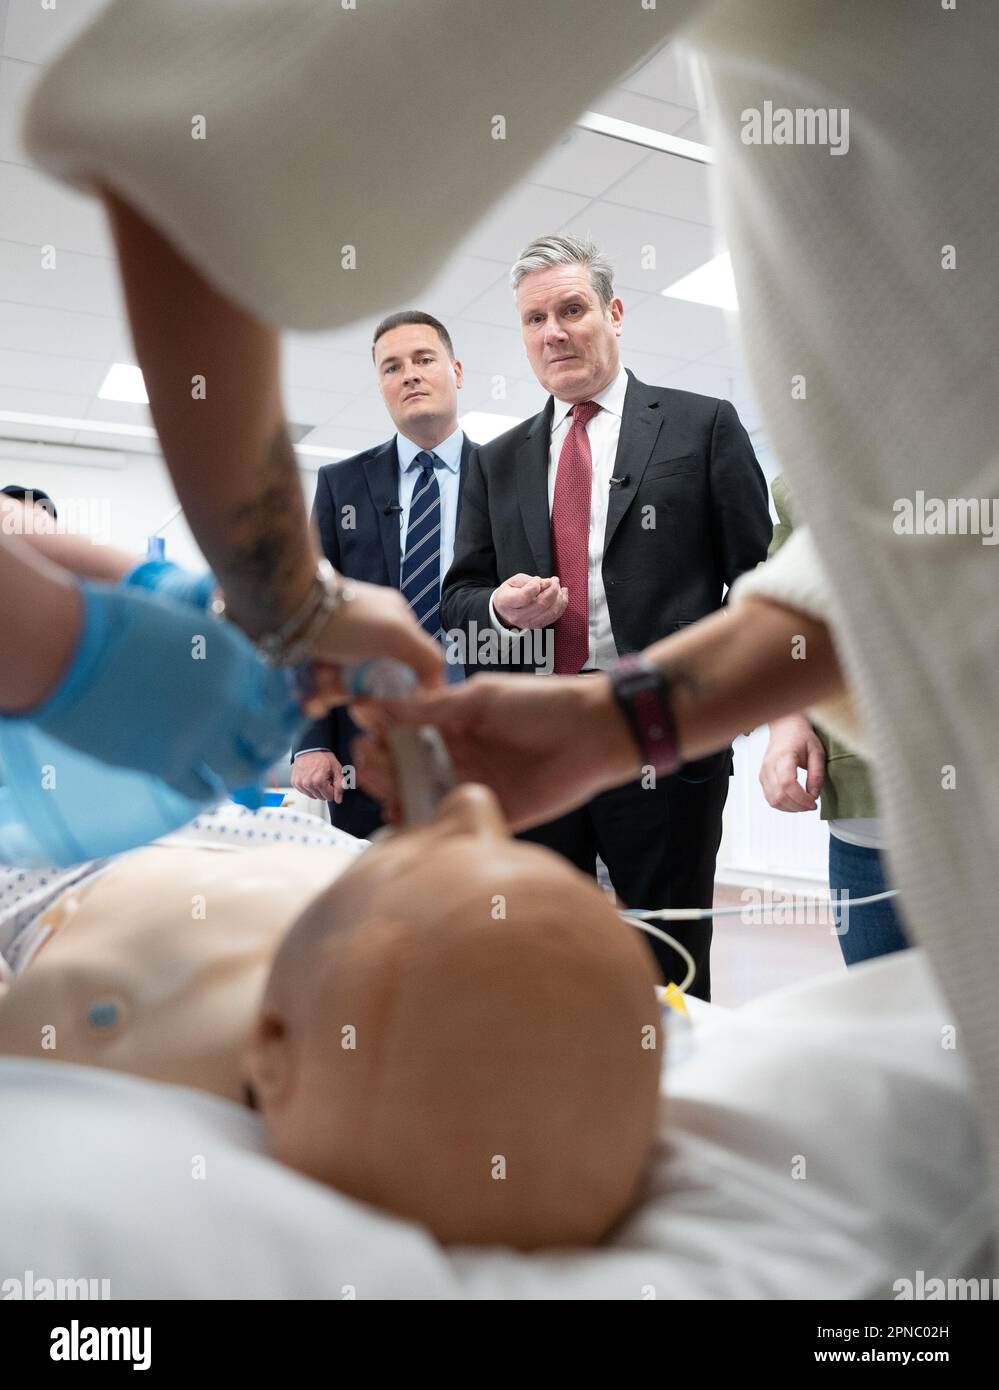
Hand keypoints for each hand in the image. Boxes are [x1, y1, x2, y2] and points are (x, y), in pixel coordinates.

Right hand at [19, 580, 303, 801]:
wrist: (69, 647)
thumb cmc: (114, 628)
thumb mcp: (182, 628)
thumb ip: (214, 660)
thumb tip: (234, 694)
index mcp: (235, 654)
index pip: (277, 691)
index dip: (276, 708)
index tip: (270, 719)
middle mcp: (230, 695)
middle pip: (270, 735)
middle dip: (267, 746)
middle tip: (259, 753)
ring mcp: (203, 732)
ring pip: (241, 769)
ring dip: (239, 775)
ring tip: (232, 777)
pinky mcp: (169, 761)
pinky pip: (201, 788)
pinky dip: (206, 792)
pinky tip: (204, 789)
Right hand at [291, 749, 345, 802]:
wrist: (310, 748)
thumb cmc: (323, 757)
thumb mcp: (337, 769)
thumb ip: (340, 785)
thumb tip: (338, 799)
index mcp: (319, 781)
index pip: (329, 797)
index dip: (333, 789)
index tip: (331, 780)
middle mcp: (307, 784)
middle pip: (321, 797)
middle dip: (325, 789)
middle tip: (325, 777)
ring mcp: (300, 784)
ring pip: (313, 796)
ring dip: (317, 789)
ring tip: (317, 777)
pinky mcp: (295, 783)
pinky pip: (305, 792)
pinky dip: (309, 787)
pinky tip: (311, 777)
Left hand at [312, 579, 443, 697]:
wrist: (289, 608)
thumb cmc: (350, 620)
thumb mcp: (399, 634)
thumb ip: (427, 658)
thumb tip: (437, 689)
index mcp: (396, 624)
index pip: (410, 666)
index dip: (402, 690)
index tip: (388, 707)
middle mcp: (369, 634)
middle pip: (373, 681)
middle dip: (358, 694)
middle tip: (345, 694)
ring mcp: (339, 646)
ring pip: (344, 688)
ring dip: (332, 696)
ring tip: (319, 688)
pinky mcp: (311, 656)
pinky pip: (318, 688)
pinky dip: (313, 697)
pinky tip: (308, 699)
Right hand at [352, 673, 638, 830]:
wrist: (594, 731)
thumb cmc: (540, 703)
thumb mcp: (480, 698)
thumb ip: (430, 708)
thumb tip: (374, 705)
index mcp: (454, 725)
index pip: (404, 734)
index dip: (381, 735)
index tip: (362, 732)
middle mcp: (459, 758)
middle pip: (406, 768)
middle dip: (382, 764)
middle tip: (370, 759)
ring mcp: (473, 787)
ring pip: (422, 795)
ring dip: (397, 791)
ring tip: (384, 783)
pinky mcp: (493, 814)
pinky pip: (452, 823)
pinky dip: (425, 824)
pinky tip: (403, 819)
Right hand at [493, 574, 568, 629]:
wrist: (505, 610)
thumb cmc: (510, 592)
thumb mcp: (514, 581)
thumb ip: (530, 580)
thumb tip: (548, 583)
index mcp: (507, 602)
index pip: (525, 596)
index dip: (535, 585)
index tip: (537, 579)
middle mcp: (517, 616)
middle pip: (541, 604)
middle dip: (553, 589)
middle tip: (555, 580)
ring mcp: (528, 623)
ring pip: (550, 611)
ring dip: (559, 597)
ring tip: (559, 587)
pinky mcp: (537, 626)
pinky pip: (554, 616)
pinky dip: (562, 605)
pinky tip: (562, 594)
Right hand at [759, 714, 825, 811]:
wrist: (786, 728)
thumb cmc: (802, 737)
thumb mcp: (817, 752)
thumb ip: (817, 774)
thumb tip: (814, 795)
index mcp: (783, 757)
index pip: (787, 784)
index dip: (801, 798)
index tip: (814, 802)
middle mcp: (769, 766)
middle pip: (779, 795)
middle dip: (798, 806)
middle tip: (812, 805)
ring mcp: (763, 773)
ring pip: (773, 800)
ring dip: (791, 808)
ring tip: (804, 804)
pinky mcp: (762, 778)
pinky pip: (770, 798)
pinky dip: (783, 805)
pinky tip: (795, 802)